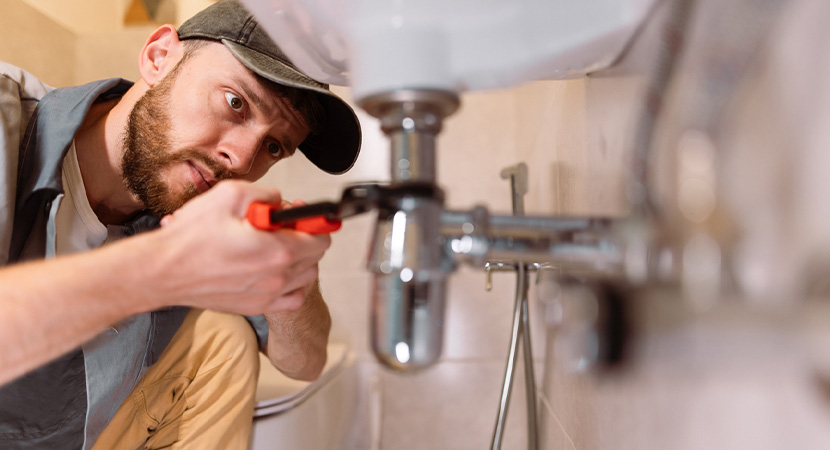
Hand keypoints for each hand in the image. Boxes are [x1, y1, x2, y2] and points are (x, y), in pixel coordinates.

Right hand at [147, 180, 330, 314]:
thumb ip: (266, 194)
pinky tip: (273, 271)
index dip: (314, 221)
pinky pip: (292, 299)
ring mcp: (268, 295)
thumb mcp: (230, 195)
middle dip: (304, 237)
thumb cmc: (190, 238)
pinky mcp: (256, 307)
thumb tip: (280, 201)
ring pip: (306, 277)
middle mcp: (277, 277)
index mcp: (277, 249)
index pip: (320, 237)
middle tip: (281, 226)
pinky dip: (290, 284)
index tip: (303, 215)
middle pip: (315, 256)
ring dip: (299, 260)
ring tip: (275, 247)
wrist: (162, 271)